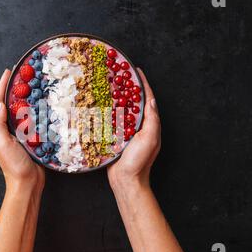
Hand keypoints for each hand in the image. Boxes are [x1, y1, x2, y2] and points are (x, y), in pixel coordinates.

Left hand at [0, 69, 44, 192]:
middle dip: (13, 88)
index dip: (2, 86)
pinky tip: (42, 105)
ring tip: (31, 85)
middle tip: (21, 75)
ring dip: (25, 97)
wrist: (27, 183)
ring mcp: (18, 134)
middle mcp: (6, 129)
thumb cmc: (14, 165)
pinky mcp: (29, 138)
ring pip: (20, 110)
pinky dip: (35, 110)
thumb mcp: (3, 144)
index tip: (8, 72)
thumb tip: (0, 104)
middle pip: (8, 103)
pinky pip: (31, 120)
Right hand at [108, 68, 160, 190]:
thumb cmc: (140, 161)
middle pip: (133, 101)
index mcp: (149, 124)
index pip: (147, 99)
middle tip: (118, 73)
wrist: (126, 180)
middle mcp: (138, 125)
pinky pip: (110, 120)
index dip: (143, 84)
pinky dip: (106, 110)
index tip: (136, 71)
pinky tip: (99, 103)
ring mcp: (126, 131)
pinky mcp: (114, 136)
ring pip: (121, 109)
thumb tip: (151, 101)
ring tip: (107, 83)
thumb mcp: (150, 139)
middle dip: (127, 87)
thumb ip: (152, 120)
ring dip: (115, 97)